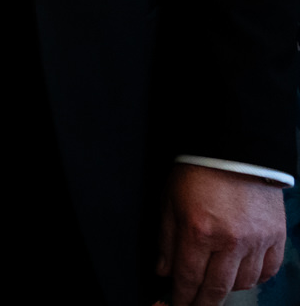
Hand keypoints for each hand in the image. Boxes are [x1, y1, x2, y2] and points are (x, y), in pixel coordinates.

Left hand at [156, 163, 286, 305]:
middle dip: (203, 302)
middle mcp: (231, 241)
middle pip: (217, 287)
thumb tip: (164, 271)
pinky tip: (242, 274)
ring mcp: (257, 240)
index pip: (189, 277)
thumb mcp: (170, 201)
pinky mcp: (276, 236)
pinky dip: (254, 277)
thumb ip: (166, 240)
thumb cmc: (198, 171)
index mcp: (199, 231)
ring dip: (227, 288)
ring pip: (243, 282)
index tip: (177, 303)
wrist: (235, 150)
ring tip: (216, 285)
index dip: (182, 296)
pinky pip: (267, 270)